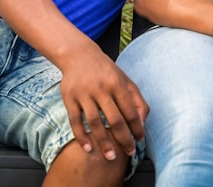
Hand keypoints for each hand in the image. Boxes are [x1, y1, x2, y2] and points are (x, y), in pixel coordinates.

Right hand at [59, 44, 148, 160]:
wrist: (78, 55)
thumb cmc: (106, 71)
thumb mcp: (125, 80)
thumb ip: (137, 100)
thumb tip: (143, 122)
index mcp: (117, 83)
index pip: (130, 111)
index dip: (137, 128)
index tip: (140, 140)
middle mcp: (101, 88)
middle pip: (114, 119)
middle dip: (123, 139)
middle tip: (129, 153)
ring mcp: (84, 93)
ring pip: (95, 122)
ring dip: (103, 142)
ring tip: (110, 156)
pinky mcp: (69, 98)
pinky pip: (75, 121)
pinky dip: (81, 136)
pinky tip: (88, 148)